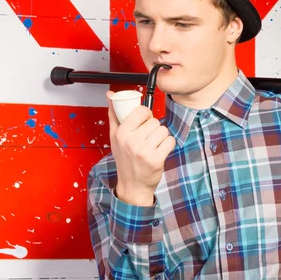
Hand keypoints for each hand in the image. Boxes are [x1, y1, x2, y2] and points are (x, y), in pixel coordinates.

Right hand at [107, 91, 175, 205]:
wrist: (132, 185)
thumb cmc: (124, 159)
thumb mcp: (115, 137)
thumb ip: (114, 114)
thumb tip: (110, 94)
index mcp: (121, 134)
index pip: (141, 111)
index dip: (146, 115)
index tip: (144, 121)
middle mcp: (131, 142)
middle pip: (154, 121)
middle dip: (153, 129)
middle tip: (147, 139)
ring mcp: (144, 151)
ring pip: (163, 130)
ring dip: (161, 137)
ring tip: (153, 145)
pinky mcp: (156, 159)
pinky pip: (170, 141)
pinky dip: (168, 145)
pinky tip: (160, 151)